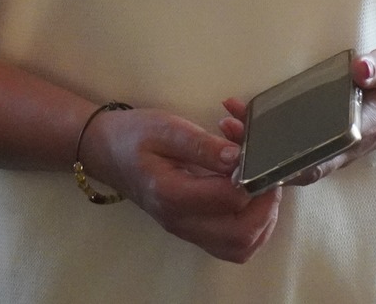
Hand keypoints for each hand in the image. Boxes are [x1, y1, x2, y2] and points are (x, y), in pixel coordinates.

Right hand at [87, 107, 279, 263]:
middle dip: (265, 207)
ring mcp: (186, 231)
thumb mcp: (165, 127)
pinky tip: (253, 203)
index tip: (256, 154)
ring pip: (240, 248)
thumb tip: (239, 158)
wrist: (106, 151)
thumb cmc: (133, 135)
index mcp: (171, 194)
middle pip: (240, 236)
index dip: (251, 178)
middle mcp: (180, 221)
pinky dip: (253, 230)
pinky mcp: (192, 231)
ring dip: (263, 222)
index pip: (227, 199)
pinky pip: (232, 246)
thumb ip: (201, 144)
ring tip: (264, 189)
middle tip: (269, 175)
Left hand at [218, 48, 375, 188]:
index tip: (260, 162)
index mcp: (360, 134)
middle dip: (260, 155)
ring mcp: (333, 146)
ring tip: (226, 124)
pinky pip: (293, 143)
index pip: (321, 160)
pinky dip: (266, 135)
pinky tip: (240, 116)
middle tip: (229, 135)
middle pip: (297, 162)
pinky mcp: (325, 137)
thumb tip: (359, 69)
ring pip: (291, 155)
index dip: (290, 166)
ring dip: (257, 145)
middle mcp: (343, 148)